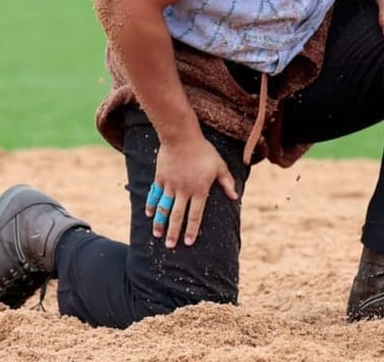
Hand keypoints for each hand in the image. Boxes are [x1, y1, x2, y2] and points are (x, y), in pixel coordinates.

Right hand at [144, 132, 238, 247]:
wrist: (182, 137)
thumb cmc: (203, 151)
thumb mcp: (219, 165)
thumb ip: (227, 182)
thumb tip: (235, 196)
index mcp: (199, 190)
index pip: (196, 215)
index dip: (192, 229)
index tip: (188, 242)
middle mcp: (184, 191)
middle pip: (178, 216)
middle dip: (173, 232)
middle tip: (170, 246)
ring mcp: (170, 185)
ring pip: (164, 208)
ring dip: (160, 223)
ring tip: (157, 235)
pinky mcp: (160, 178)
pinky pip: (155, 194)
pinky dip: (151, 205)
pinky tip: (149, 214)